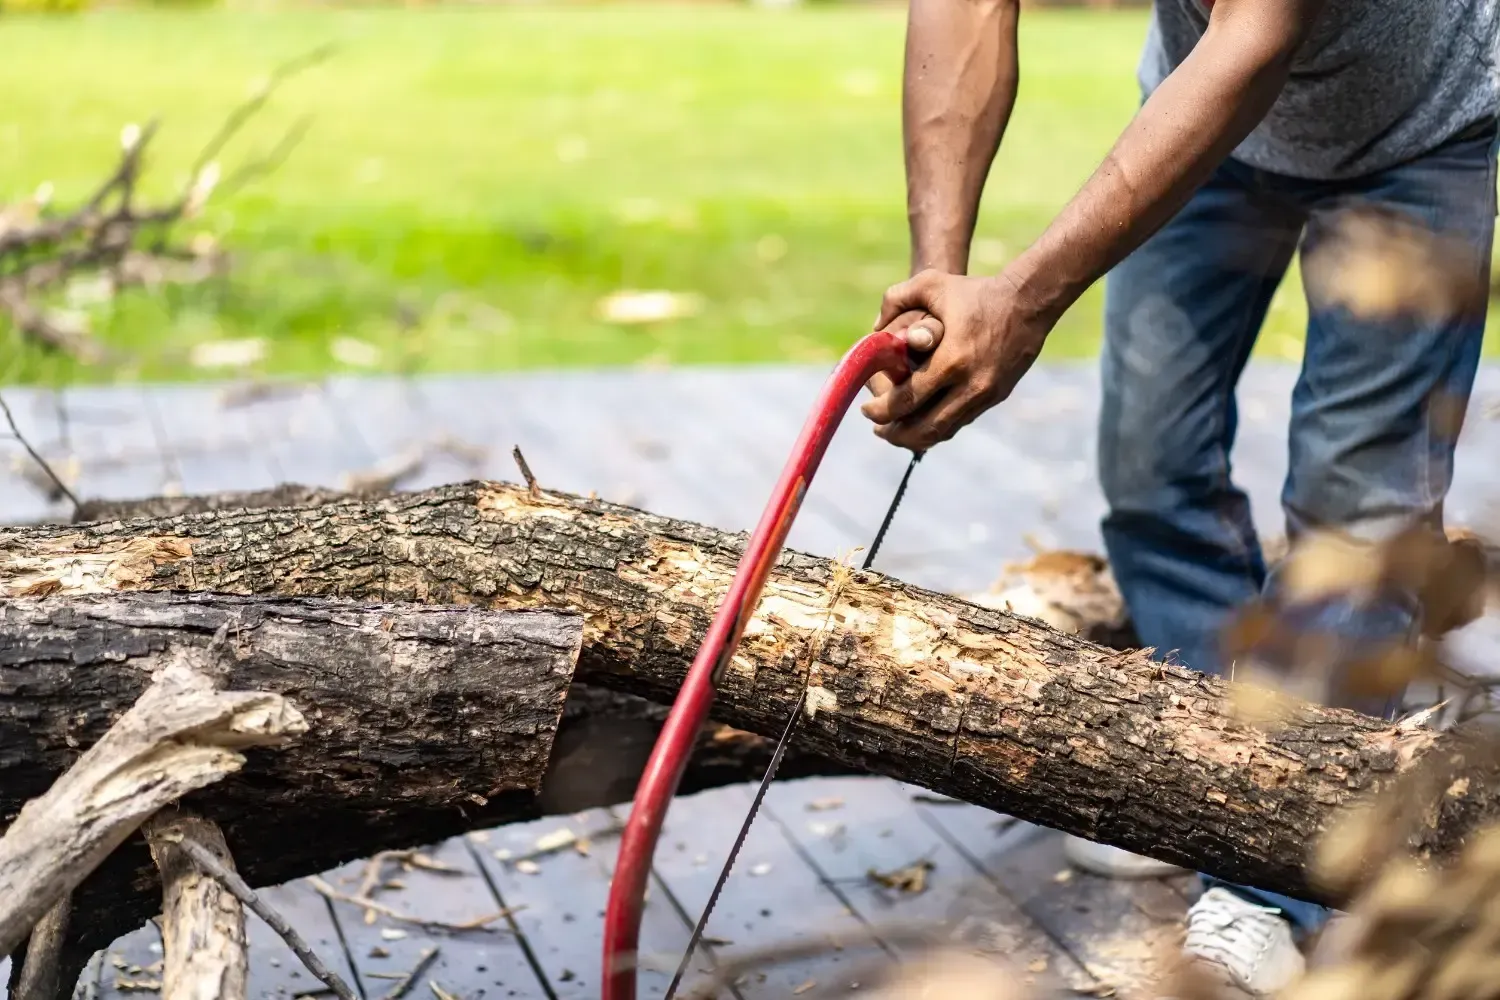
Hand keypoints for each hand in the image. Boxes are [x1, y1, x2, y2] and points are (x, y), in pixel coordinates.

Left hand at [861, 268, 1049, 450]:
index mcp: (950, 361)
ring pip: (944, 431)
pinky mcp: (996, 397)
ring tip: (896, 433)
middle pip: (924, 428)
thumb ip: (896, 298)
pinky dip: (938, 428)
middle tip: (877, 430)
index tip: (866, 410)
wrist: (1029, 301)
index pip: (906, 400)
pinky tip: (923, 423)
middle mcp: (969, 385)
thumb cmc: (976, 291)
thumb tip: (874, 327)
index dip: (880, 411)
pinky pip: (961, 422)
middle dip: (895, 434)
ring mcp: (985, 395)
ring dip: (916, 438)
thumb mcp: (932, 283)